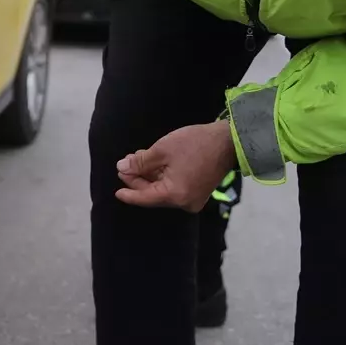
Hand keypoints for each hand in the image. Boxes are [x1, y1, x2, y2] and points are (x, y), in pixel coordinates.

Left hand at [114, 121, 237, 211]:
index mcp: (175, 195)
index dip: (129, 194)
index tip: (117, 192)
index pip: (145, 198)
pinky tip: (152, 164)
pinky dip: (162, 178)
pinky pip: (174, 188)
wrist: (228, 141)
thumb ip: (140, 163)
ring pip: (164, 190)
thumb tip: (122, 168)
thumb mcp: (161, 151)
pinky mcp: (199, 192)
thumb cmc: (195, 144)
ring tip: (136, 160)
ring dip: (150, 177)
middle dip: (138, 180)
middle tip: (125, 165)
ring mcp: (193, 199)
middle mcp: (185, 203)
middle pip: (154, 194)